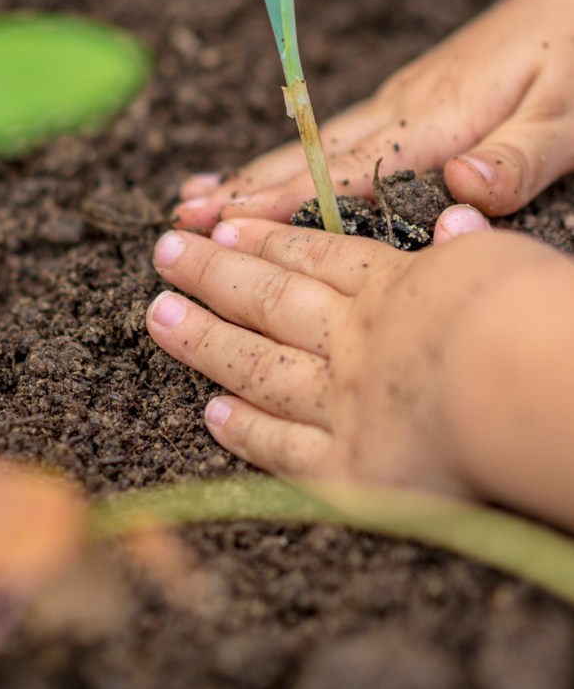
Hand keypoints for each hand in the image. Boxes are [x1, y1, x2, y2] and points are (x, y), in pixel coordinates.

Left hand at [147, 217, 573, 528]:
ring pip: (258, 366)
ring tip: (159, 315)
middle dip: (212, 274)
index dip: (266, 241)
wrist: (524, 386)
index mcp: (391, 289)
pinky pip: (283, 448)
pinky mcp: (348, 471)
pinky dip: (246, 430)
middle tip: (164, 253)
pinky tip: (212, 412)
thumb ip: (467, 246)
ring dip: (205, 340)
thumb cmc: (529, 314)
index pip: (316, 259)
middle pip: (270, 302)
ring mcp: (341, 404)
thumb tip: (458, 216)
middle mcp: (353, 341)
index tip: (223, 226)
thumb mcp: (500, 260)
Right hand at [175, 0, 573, 231]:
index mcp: (436, 120)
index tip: (223, 224)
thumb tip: (462, 187)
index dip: (281, 201)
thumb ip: (519, 157)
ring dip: (253, 171)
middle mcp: (402, 109)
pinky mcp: (407, 98)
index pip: (344, 171)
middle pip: (309, 155)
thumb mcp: (567, 115)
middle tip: (183, 217)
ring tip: (198, 193)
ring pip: (312, 142)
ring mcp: (399, 101)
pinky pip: (334, 134)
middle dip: (244, 189)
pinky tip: (271, 165)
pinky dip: (290, 154)